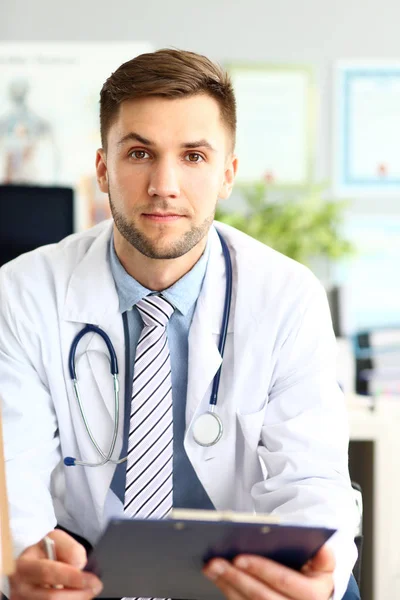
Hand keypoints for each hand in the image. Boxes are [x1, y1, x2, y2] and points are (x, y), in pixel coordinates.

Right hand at [9, 529, 102, 598]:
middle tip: (96, 587)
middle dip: (77, 594)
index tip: (91, 579)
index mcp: (24, 565)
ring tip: (88, 592)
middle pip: (51, 597)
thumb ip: (70, 549)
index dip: (71, 577)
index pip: (47, 573)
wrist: (32, 564)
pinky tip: (78, 596)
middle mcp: (20, 587)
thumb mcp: (57, 540)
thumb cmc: (46, 551)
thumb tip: (78, 567)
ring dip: (76, 599)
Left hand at [203, 543, 334, 599]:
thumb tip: (323, 549)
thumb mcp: (322, 566)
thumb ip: (322, 557)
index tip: (239, 557)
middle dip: (236, 577)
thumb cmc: (313, 575)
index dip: (261, 569)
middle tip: (216, 561)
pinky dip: (229, 593)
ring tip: (212, 567)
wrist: (311, 598)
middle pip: (262, 597)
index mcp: (315, 594)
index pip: (284, 581)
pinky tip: (219, 580)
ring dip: (227, 586)